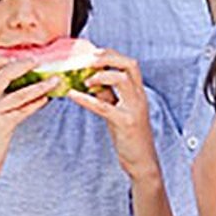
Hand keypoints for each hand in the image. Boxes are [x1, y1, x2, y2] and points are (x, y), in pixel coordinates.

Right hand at [0, 53, 55, 190]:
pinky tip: (47, 99)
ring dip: (39, 85)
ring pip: (18, 93)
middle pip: (1, 74)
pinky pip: (23, 110)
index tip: (17, 53)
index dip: (0, 58)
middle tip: (38, 61)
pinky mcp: (0, 126)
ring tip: (54, 80)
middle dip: (22, 65)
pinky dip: (37, 103)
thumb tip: (16, 89)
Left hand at [69, 51, 156, 177]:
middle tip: (89, 58)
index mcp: (138, 92)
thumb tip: (90, 80)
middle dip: (108, 57)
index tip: (92, 53)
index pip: (129, 63)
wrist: (142, 161)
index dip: (111, 55)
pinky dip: (86, 99)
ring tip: (85, 80)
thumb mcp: (119, 110)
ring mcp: (134, 108)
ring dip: (100, 75)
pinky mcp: (125, 122)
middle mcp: (139, 96)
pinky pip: (104, 106)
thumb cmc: (129, 136)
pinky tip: (73, 95)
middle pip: (129, 64)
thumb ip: (108, 95)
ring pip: (121, 79)